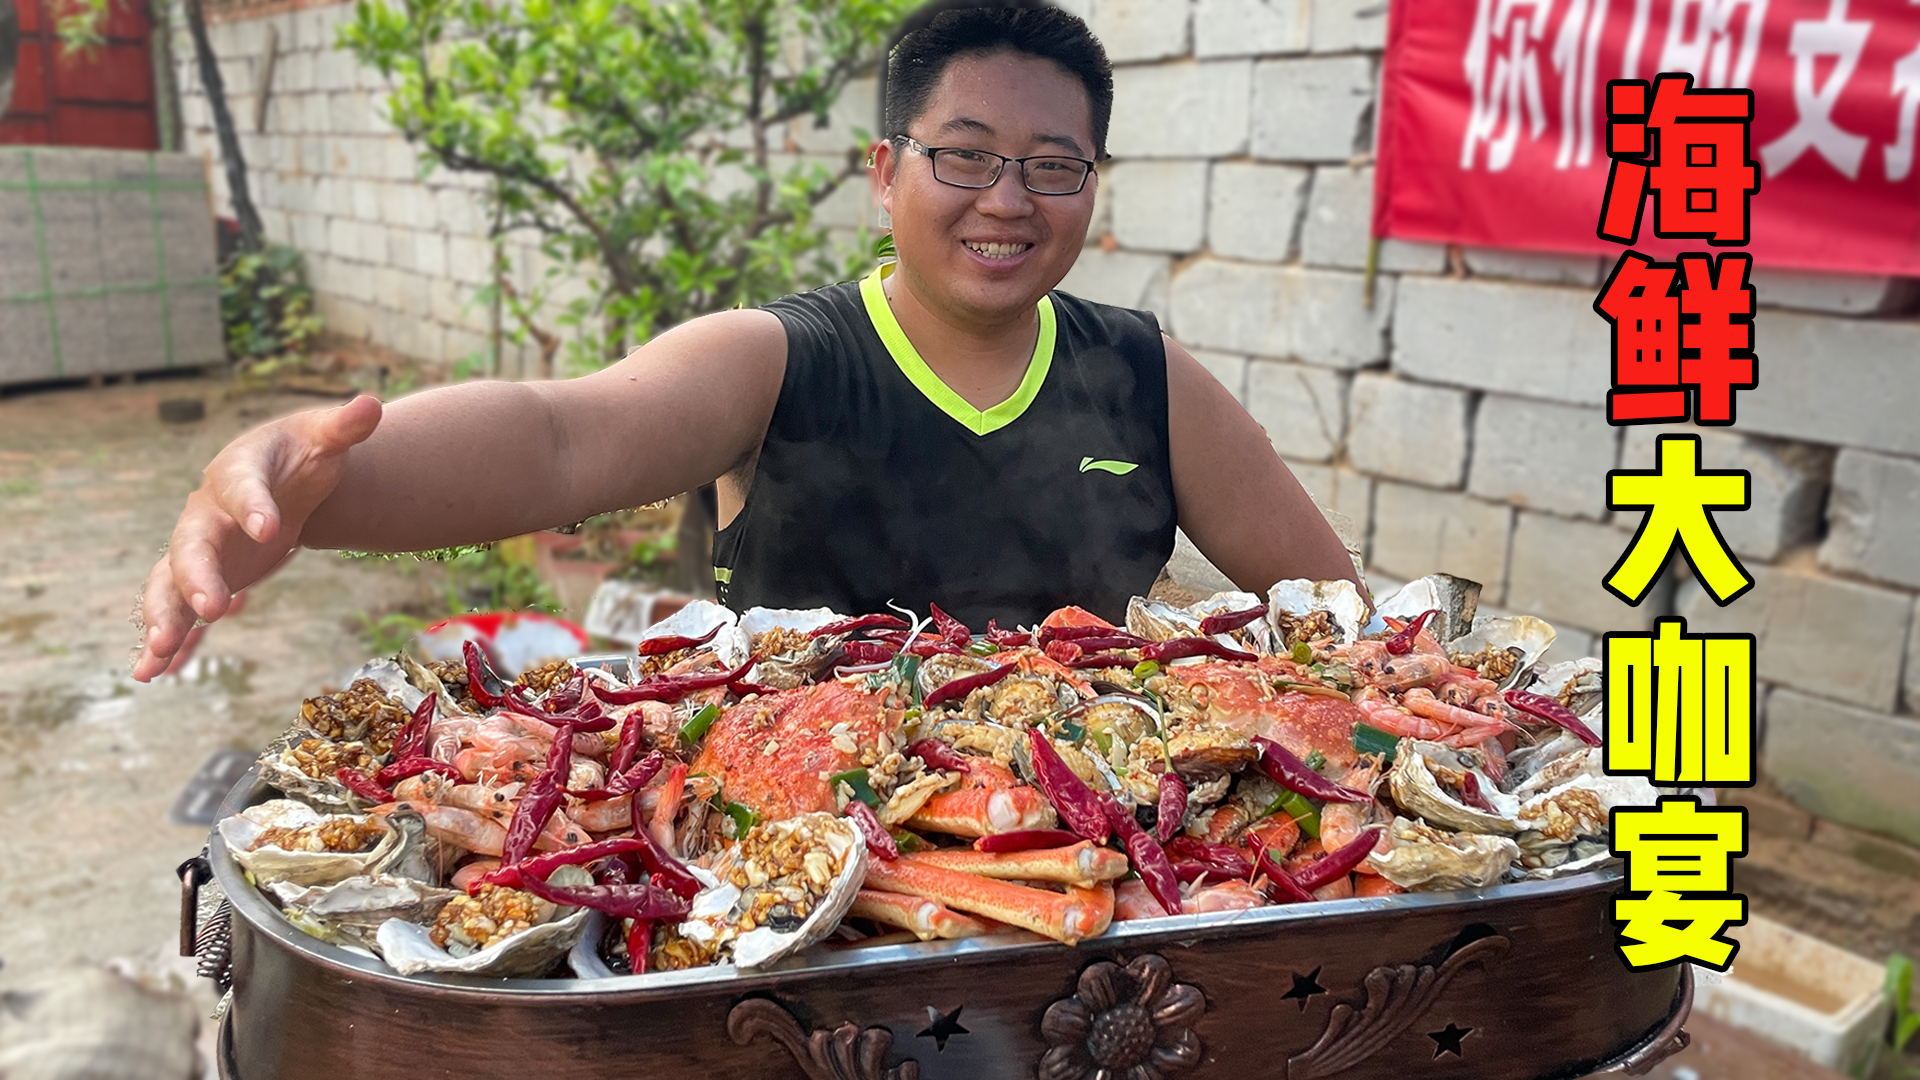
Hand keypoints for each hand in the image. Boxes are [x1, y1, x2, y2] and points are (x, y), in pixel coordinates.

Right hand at [132, 395, 383, 681]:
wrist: (281, 475)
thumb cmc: (303, 454)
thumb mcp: (325, 438)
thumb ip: (344, 427)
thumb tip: (371, 404)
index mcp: (237, 472)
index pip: (242, 487)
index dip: (255, 506)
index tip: (273, 529)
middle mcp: (207, 513)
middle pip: (190, 545)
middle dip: (195, 577)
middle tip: (211, 608)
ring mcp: (201, 551)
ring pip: (169, 584)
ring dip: (164, 617)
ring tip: (157, 655)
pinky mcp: (205, 579)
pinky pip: (180, 611)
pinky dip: (169, 641)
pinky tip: (151, 674)